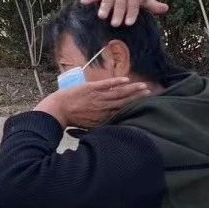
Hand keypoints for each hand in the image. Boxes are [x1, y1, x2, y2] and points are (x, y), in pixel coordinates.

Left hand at [36, 77, 151, 128]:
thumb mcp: (91, 127)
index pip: (123, 111)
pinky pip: (106, 84)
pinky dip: (116, 82)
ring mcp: (98, 96)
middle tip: (150, 93)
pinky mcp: (91, 88)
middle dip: (138, 97)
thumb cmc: (73, 120)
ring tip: (143, 86)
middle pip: (125, 101)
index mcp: (105, 117)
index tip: (146, 104)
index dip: (135, 107)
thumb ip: (103, 125)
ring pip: (118, 92)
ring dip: (132, 89)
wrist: (58, 111)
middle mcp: (104, 107)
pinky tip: (126, 80)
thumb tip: (114, 126)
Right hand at [81, 0, 168, 26]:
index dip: (131, 14)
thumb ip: (153, 5)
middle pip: (120, 4)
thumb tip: (166, 8)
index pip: (133, 5)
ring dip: (104, 7)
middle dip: (118, 14)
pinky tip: (83, 2)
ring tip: (101, 16)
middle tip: (115, 24)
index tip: (129, 23)